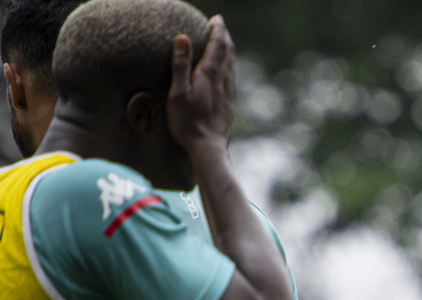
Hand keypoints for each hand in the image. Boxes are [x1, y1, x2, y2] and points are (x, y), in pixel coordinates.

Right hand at [168, 15, 235, 155]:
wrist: (208, 147)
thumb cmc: (188, 121)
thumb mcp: (179, 92)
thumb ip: (181, 65)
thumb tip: (183, 38)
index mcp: (210, 75)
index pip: (218, 45)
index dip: (218, 30)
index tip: (217, 19)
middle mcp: (224, 81)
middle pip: (228, 53)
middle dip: (225, 37)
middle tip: (220, 26)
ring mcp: (229, 92)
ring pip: (231, 65)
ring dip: (228, 51)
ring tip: (223, 43)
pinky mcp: (230, 103)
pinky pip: (231, 78)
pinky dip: (228, 66)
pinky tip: (225, 71)